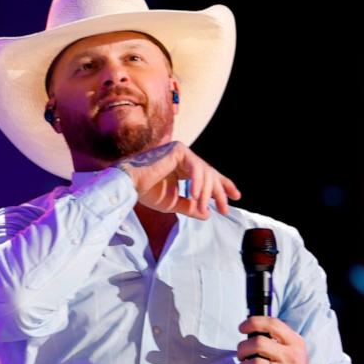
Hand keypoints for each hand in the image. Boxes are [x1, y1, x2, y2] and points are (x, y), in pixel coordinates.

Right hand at [114, 141, 240, 219]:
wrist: (128, 185)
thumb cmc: (146, 192)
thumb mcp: (173, 203)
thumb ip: (190, 207)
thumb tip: (207, 214)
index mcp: (182, 167)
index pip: (207, 175)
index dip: (223, 186)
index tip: (235, 197)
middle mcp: (184, 157)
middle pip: (210, 173)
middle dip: (220, 191)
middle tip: (225, 208)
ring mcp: (182, 151)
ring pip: (205, 172)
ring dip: (206, 192)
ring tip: (204, 207)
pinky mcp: (178, 149)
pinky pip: (195, 167)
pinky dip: (197, 182)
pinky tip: (195, 195)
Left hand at [236, 315, 320, 363]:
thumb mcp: (293, 349)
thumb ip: (276, 339)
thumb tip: (251, 331)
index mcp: (294, 342)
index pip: (272, 324)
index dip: (253, 323)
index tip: (242, 328)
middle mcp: (291, 356)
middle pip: (259, 343)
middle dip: (242, 348)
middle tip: (241, 355)